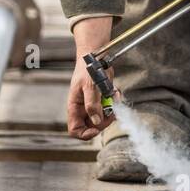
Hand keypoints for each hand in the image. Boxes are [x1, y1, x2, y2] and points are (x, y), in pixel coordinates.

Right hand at [67, 15, 116, 139]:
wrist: (97, 56)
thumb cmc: (88, 69)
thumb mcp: (89, 86)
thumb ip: (92, 105)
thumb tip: (96, 122)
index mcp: (75, 107)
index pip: (75, 130)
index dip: (85, 134)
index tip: (97, 129)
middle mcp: (83, 108)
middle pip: (92, 126)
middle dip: (103, 121)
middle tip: (111, 112)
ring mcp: (94, 105)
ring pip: (103, 118)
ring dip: (111, 110)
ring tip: (113, 96)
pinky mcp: (103, 100)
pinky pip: (111, 108)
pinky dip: (115, 102)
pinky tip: (115, 92)